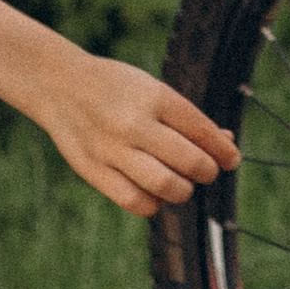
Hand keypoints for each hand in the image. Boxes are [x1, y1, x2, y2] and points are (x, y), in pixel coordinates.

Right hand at [39, 46, 238, 216]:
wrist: (58, 84)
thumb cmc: (115, 89)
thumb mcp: (152, 89)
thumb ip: (186, 118)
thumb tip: (227, 144)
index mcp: (153, 96)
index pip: (202, 130)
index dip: (224, 150)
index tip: (231, 159)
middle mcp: (134, 123)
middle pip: (190, 162)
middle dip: (207, 172)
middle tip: (206, 172)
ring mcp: (111, 149)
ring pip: (165, 186)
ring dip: (183, 190)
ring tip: (181, 184)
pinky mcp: (93, 170)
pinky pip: (135, 202)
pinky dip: (153, 204)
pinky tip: (153, 193)